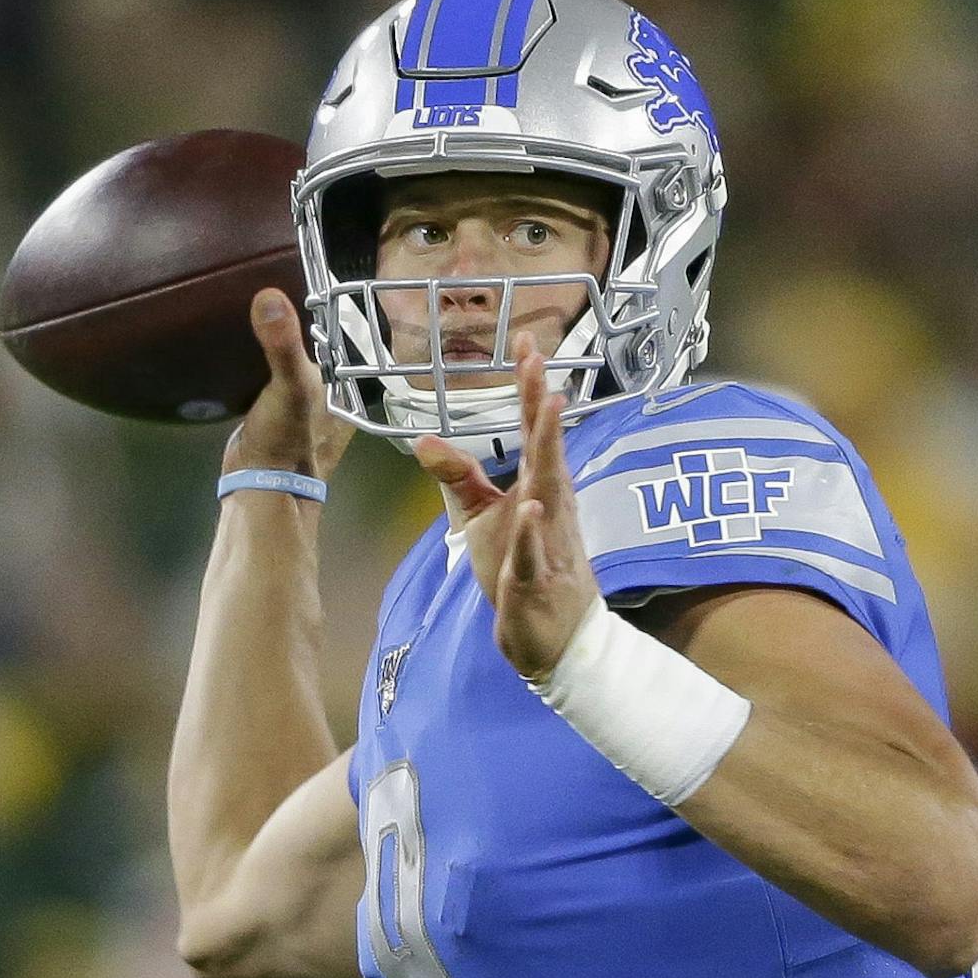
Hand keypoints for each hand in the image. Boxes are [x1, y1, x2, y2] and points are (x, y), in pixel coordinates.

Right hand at [227, 288, 354, 479]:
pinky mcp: (273, 417)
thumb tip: (269, 294)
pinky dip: (261, 367)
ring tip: (257, 312)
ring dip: (279, 345)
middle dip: (299, 327)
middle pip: (316, 350)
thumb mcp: (290, 386)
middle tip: (275, 290)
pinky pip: (270, 381)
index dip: (328, 311)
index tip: (307, 279)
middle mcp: (328, 397)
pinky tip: (245, 349)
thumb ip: (283, 344)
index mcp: (343, 387)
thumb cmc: (288, 439)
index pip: (342, 338)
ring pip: (294, 366)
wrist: (259, 488)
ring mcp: (301, 409)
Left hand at [409, 333, 598, 680]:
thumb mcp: (482, 517)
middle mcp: (550, 506)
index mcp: (540, 486)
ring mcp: (547, 542)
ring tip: (548, 409)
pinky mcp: (534, 581)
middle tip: (537, 361)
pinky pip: (532, 554)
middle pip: (547, 449)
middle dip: (541, 405)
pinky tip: (528, 507)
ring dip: (548, 452)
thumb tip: (422, 440)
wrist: (555, 636)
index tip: (526, 341)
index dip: (529, 387)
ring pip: (548, 492)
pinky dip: (531, 532)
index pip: (535, 431)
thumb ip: (459, 477)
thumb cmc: (522, 568)